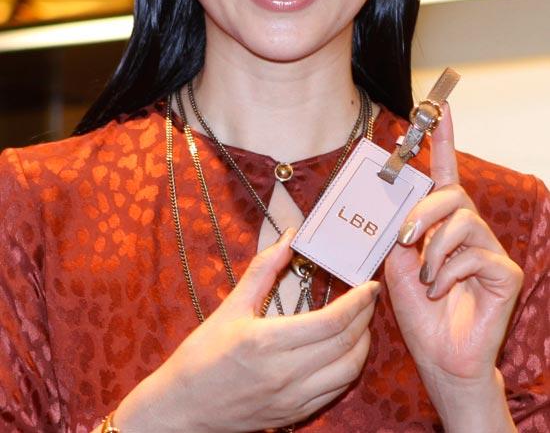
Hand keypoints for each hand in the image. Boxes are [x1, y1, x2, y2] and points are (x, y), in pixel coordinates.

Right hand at [116, 229, 379, 432]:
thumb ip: (263, 270)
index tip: (370, 285)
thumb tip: (288, 237)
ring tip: (361, 322)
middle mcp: (285, 374)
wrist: (182, 409)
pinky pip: (335, 391)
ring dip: (362, 344)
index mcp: (268, 342)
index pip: (331, 322)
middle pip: (345, 344)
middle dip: (365, 317)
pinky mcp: (293, 415)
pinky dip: (348, 368)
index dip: (357, 302)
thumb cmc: (201, 355)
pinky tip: (345, 351)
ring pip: (347, 371)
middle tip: (370, 297)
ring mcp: (292, 399)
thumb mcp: (231, 307)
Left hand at [384, 104, 522, 424]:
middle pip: (452, 193)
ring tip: (427, 276)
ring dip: (433, 248)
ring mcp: (490, 249)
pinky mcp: (505, 272)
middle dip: (423, 211)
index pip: (444, 173)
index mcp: (443, 224)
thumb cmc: (420, 312)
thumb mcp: (397, 264)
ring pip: (462, 219)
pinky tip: (445, 290)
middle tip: (405, 238)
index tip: (436, 106)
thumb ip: (399, 231)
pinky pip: (474, 253)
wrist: (439, 358)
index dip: (440, 139)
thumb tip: (397, 206)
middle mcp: (469, 230)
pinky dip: (449, 271)